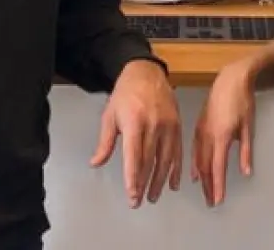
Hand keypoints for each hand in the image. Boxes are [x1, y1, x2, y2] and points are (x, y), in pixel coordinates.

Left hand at [90, 59, 182, 207]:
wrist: (146, 72)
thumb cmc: (126, 93)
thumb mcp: (110, 115)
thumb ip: (105, 142)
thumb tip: (96, 163)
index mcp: (135, 122)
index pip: (134, 156)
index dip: (133, 178)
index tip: (132, 195)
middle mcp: (154, 124)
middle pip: (150, 161)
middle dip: (144, 184)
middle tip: (139, 201)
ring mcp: (168, 125)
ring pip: (166, 159)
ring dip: (159, 181)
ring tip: (153, 196)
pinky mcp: (177, 125)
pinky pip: (177, 152)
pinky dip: (176, 169)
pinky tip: (173, 182)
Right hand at [191, 60, 256, 206]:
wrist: (230, 79)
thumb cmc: (242, 101)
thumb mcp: (249, 127)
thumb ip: (246, 151)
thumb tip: (246, 172)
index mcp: (221, 136)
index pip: (218, 167)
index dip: (218, 185)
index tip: (218, 200)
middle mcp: (207, 136)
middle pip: (205, 167)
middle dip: (208, 186)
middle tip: (211, 202)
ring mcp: (201, 131)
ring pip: (198, 160)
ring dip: (201, 178)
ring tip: (205, 192)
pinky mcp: (198, 126)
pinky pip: (194, 150)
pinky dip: (194, 164)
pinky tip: (194, 174)